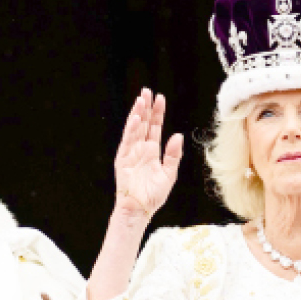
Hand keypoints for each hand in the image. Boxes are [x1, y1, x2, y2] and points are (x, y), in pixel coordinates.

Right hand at [113, 88, 183, 218]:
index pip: (154, 127)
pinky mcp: (123, 159)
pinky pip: (127, 141)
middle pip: (143, 124)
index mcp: (152, 151)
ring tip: (141, 99)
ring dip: (137, 114)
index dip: (157, 113)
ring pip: (135, 129)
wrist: (140, 209)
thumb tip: (177, 135)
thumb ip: (173, 155)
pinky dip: (131, 130)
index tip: (160, 98)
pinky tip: (135, 118)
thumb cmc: (153, 195)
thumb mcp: (169, 174)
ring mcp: (131, 153)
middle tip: (147, 91)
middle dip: (146, 108)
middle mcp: (141, 149)